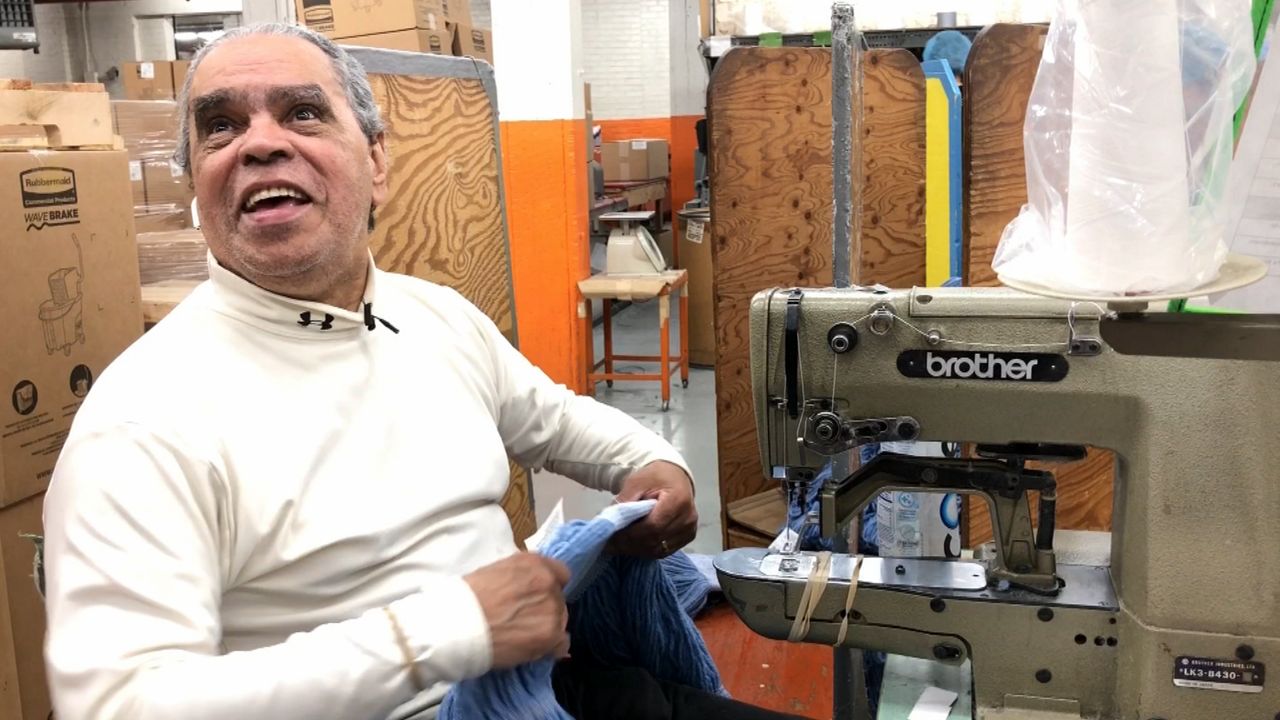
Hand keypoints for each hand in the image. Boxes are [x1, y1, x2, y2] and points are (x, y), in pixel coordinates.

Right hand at [463, 553, 570, 667]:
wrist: (456, 625)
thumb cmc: (467, 598)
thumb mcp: (495, 570)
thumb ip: (519, 575)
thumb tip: (527, 585)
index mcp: (534, 564)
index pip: (559, 573)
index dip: (548, 586)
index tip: (536, 597)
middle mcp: (548, 583)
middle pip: (558, 598)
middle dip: (544, 608)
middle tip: (522, 619)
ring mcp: (552, 610)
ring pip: (560, 621)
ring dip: (545, 627)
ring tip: (521, 636)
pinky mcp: (550, 636)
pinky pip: (562, 644)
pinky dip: (551, 648)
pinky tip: (534, 649)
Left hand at [608, 461, 697, 557]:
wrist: (674, 476)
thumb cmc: (655, 477)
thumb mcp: (636, 482)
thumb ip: (624, 502)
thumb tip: (609, 523)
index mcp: (678, 501)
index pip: (653, 526)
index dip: (631, 534)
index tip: (612, 535)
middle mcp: (687, 518)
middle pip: (655, 540)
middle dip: (630, 544)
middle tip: (610, 544)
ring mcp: (689, 530)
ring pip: (658, 550)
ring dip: (636, 550)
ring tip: (618, 545)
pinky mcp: (687, 537)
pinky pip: (664, 551)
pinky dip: (646, 550)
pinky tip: (632, 545)